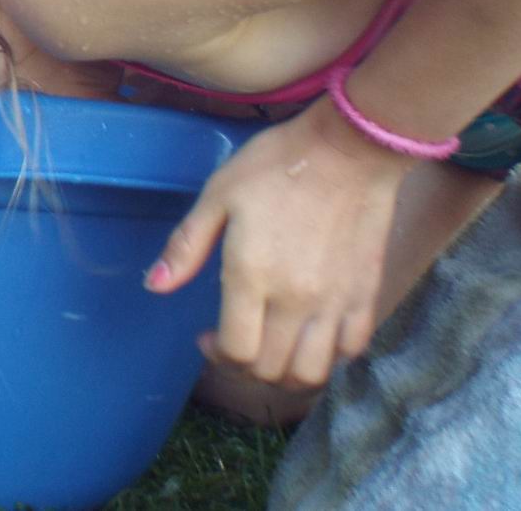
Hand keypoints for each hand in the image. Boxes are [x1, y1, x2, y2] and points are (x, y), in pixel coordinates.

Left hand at [144, 102, 415, 388]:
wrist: (350, 147)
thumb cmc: (276, 164)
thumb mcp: (218, 195)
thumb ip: (186, 246)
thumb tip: (154, 287)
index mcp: (252, 276)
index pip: (236, 350)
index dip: (216, 354)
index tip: (206, 336)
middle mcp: (295, 300)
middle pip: (270, 369)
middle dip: (243, 365)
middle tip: (234, 340)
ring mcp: (335, 302)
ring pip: (312, 372)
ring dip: (285, 371)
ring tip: (271, 347)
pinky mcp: (366, 294)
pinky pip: (351, 349)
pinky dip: (329, 355)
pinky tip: (311, 335)